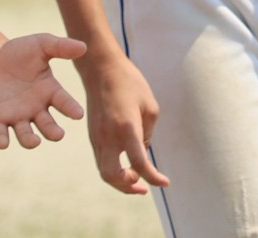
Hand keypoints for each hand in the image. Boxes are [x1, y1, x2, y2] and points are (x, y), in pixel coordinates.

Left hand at [0, 33, 86, 150]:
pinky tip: (3, 143)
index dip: (71, 109)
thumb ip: (61, 47)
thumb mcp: (41, 44)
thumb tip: (83, 47)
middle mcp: (36, 108)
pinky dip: (2, 140)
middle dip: (53, 132)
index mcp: (50, 92)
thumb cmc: (20, 51)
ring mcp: (17, 116)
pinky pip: (1, 134)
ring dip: (30, 141)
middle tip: (58, 134)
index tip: (78, 114)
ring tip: (34, 142)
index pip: (64, 103)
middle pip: (48, 126)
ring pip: (26, 135)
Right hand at [77, 50, 170, 193]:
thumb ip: (148, 133)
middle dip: (129, 188)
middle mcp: (108, 136)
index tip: (165, 182)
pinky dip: (113, 169)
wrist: (100, 68)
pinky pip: (101, 160)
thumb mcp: (149, 105)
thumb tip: (142, 150)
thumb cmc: (129, 82)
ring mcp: (97, 137)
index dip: (154, 177)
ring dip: (120, 181)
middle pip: (113, 177)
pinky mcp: (92, 134)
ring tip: (136, 180)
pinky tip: (125, 164)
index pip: (139, 164)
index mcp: (126, 128)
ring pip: (104, 171)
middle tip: (144, 187)